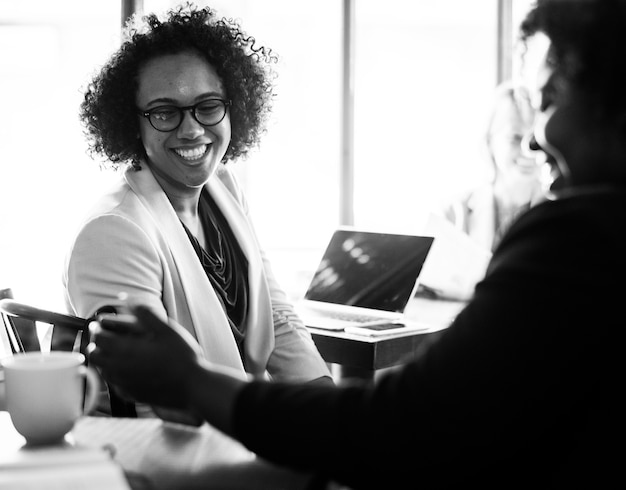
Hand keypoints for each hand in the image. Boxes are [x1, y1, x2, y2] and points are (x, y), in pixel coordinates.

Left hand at [88, 305, 203, 409]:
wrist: (193, 387)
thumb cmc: (182, 357)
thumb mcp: (167, 329)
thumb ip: (145, 313)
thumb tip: (127, 298)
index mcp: (126, 350)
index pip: (99, 337)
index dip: (98, 327)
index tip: (101, 322)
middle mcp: (119, 369)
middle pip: (94, 356)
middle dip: (96, 344)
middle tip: (105, 336)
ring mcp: (124, 384)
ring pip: (102, 371)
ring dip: (104, 359)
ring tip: (115, 351)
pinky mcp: (132, 395)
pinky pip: (114, 385)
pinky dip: (115, 375)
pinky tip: (126, 370)